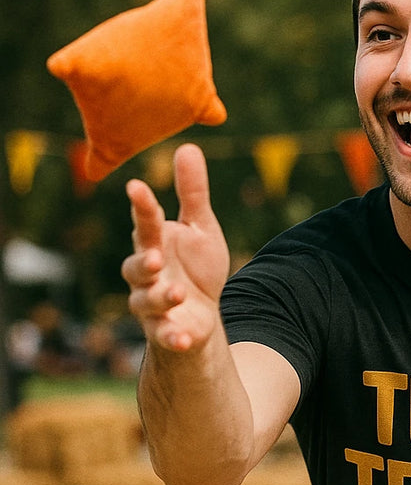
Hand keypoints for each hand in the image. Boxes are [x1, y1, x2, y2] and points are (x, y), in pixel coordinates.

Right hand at [122, 143, 228, 352]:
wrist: (202, 312)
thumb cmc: (195, 265)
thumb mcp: (201, 228)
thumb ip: (193, 193)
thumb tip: (189, 146)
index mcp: (155, 242)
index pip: (145, 223)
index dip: (141, 207)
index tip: (138, 187)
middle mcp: (146, 273)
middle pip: (136, 266)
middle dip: (143, 261)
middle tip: (155, 257)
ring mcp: (152, 304)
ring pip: (145, 302)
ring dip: (160, 298)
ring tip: (178, 292)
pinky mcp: (164, 331)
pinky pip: (163, 335)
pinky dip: (172, 337)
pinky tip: (185, 337)